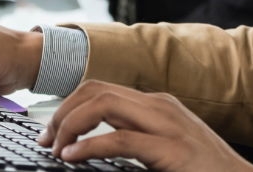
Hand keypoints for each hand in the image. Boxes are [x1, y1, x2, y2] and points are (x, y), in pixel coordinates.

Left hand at [38, 81, 252, 171]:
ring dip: (71, 124)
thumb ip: (134, 138)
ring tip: (57, 149)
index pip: (101, 89)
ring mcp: (166, 124)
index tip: (52, 133)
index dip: (68, 106)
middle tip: (47, 141)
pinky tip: (74, 157)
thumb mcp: (164, 146)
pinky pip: (121, 139)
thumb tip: (94, 143)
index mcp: (156, 104)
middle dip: (62, 112)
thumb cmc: (205, 169)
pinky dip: (90, 145)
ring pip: (103, 104)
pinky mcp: (171, 149)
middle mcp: (159, 106)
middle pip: (96, 90)